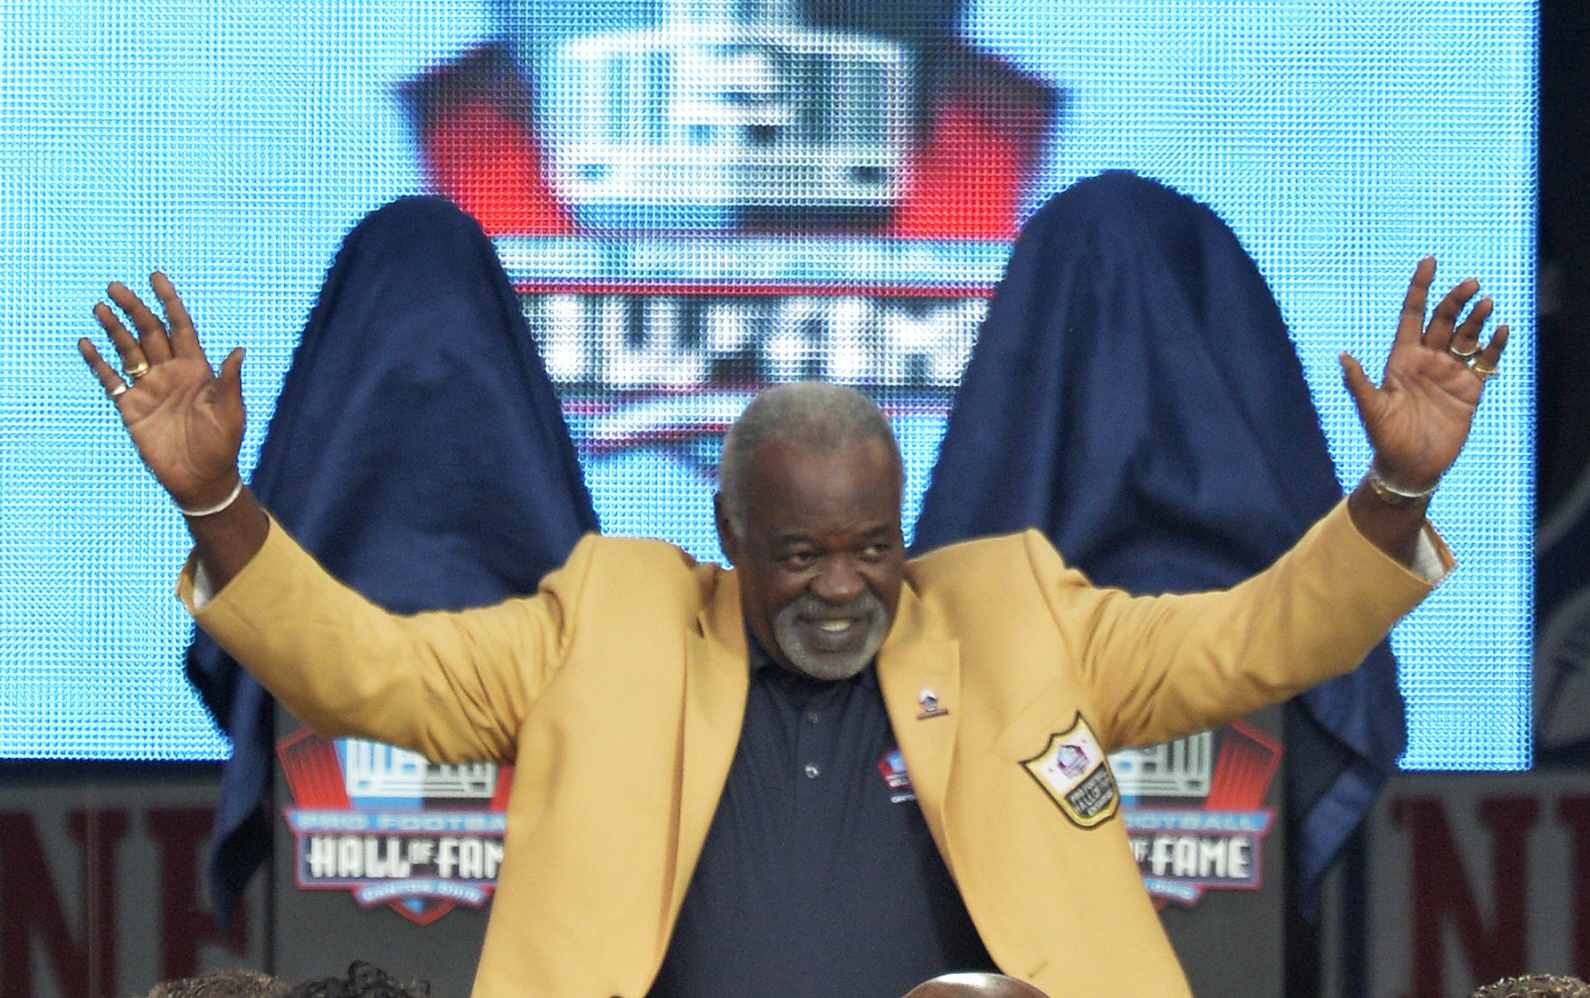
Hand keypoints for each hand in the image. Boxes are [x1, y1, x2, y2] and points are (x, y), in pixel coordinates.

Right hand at [78, 273, 246, 509]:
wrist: (201, 478)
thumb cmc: (223, 445)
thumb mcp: (231, 411)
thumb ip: (230, 380)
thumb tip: (239, 350)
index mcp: (197, 368)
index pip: (180, 326)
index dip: (169, 301)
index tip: (156, 277)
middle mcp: (171, 372)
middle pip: (149, 332)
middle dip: (134, 308)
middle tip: (115, 286)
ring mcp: (149, 388)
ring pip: (128, 350)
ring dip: (114, 329)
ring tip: (99, 307)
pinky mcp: (131, 406)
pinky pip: (110, 378)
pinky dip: (98, 362)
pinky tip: (86, 344)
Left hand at [1339, 257, 1509, 492]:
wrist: (1411, 466)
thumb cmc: (1385, 439)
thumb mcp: (1371, 410)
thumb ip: (1359, 383)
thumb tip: (1342, 356)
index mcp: (1401, 358)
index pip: (1412, 314)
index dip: (1420, 287)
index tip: (1429, 261)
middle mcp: (1426, 360)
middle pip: (1443, 320)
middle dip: (1456, 300)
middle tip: (1471, 284)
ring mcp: (1449, 372)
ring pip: (1466, 336)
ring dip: (1476, 319)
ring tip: (1486, 303)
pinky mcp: (1470, 389)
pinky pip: (1485, 361)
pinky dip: (1494, 346)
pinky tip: (1501, 331)